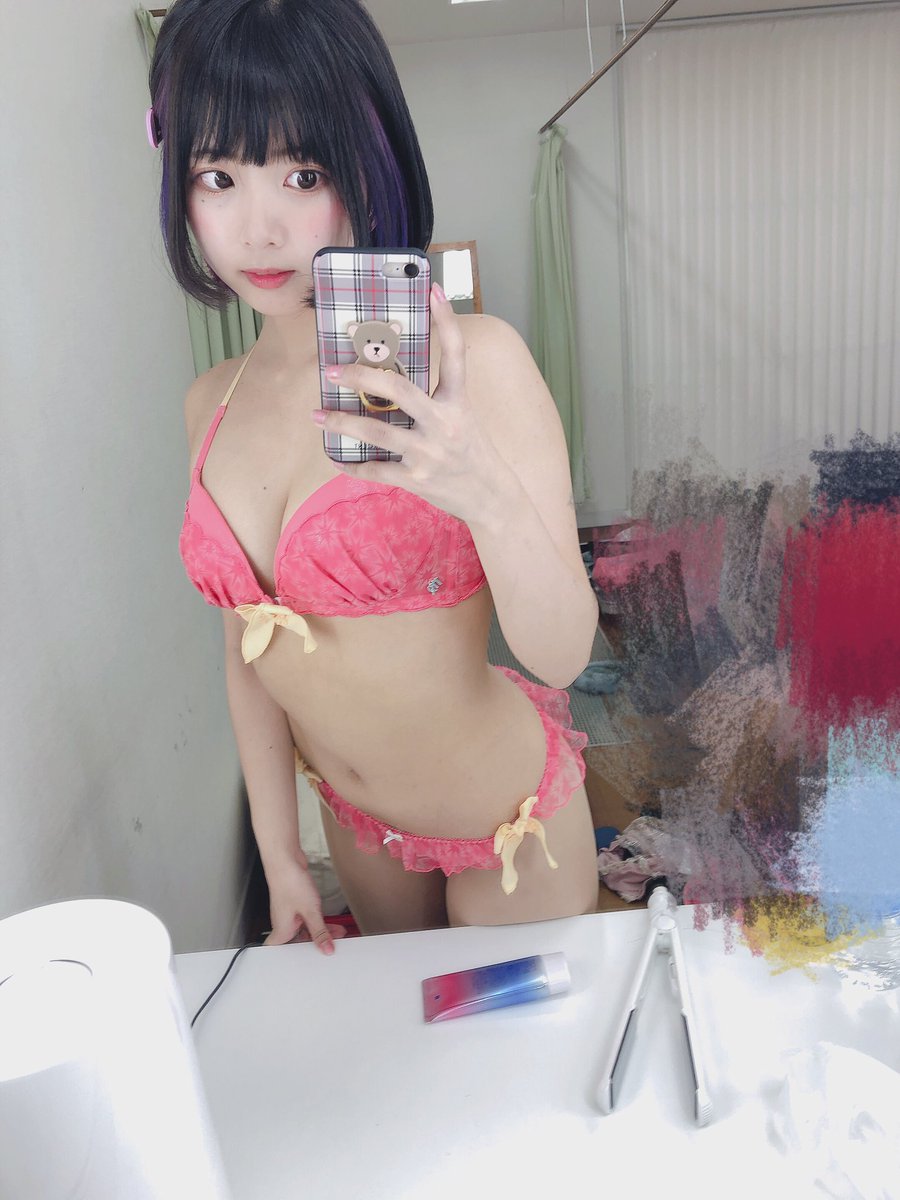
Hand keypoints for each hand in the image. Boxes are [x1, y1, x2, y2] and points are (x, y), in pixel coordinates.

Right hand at [264, 858, 345, 954]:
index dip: (290, 960)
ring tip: (338, 933)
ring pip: (304, 929)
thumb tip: (326, 948)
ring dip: (320, 932)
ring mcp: (289, 913)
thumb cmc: (290, 883)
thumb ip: (320, 932)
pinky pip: (307, 917)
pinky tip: (330, 921)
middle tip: (332, 946)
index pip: (280, 952)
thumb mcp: (310, 911)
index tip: (307, 963)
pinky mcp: (295, 903)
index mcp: (281, 931)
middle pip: (298, 941)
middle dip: (314, 944)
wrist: (285, 860)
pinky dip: (318, 921)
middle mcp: (283, 924)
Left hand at [311, 284, 510, 524]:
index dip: (446, 320)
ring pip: (377, 432)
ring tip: (317, 415)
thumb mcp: (464, 417)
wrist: (490, 497)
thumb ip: (435, 397)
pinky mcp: (415, 479)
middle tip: (333, 370)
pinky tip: (334, 457)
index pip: (455, 354)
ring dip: (342, 423)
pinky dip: (350, 465)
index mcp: (459, 402)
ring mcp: (428, 453)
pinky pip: (375, 470)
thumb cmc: (472, 452)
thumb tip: (391, 379)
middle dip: (361, 377)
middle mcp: (444, 424)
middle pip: (399, 390)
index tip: (432, 289)